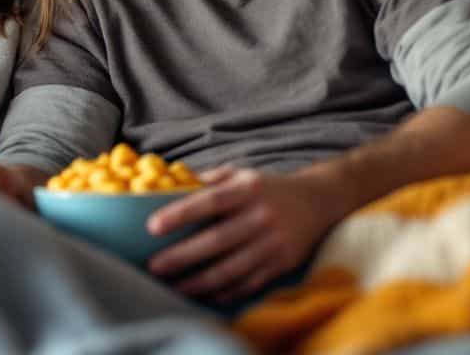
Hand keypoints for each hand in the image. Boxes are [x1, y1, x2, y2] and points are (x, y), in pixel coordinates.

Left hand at [145, 166, 336, 303]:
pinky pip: (248, 283)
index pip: (210, 201)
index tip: (152, 226)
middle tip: (153, 266)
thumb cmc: (266, 188)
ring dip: (199, 281)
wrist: (317, 202)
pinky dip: (225, 291)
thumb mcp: (241, 174)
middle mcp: (263, 216)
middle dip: (182, 256)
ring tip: (174, 286)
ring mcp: (274, 243)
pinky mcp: (282, 264)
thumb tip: (168, 184)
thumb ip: (208, 180)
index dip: (180, 214)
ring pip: (231, 268)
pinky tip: (204, 294)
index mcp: (249, 189)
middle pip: (217, 240)